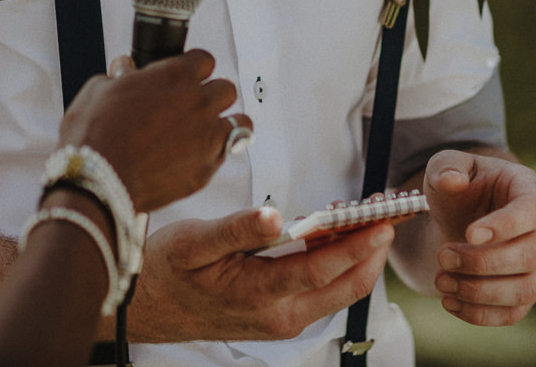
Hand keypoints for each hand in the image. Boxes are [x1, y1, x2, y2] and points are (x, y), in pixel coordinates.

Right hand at [58, 49, 241, 212]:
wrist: (100, 181)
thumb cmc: (94, 134)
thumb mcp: (99, 90)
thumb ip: (120, 75)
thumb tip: (125, 68)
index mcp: (174, 75)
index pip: (204, 59)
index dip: (193, 68)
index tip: (184, 78)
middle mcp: (198, 102)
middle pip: (226, 89)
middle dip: (211, 94)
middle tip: (192, 106)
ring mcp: (207, 136)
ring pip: (241, 121)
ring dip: (227, 122)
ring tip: (210, 130)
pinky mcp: (207, 167)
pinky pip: (228, 153)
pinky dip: (217, 152)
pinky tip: (197, 155)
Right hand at [128, 208, 392, 341]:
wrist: (148, 307)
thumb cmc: (167, 270)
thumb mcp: (194, 241)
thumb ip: (237, 228)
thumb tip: (273, 215)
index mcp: (259, 296)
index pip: (322, 270)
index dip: (357, 245)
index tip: (382, 222)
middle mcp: (279, 316)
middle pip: (345, 287)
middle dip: (372, 250)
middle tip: (387, 213)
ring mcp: (282, 321)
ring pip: (338, 291)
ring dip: (358, 256)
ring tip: (365, 217)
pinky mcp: (281, 317)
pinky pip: (323, 291)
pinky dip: (338, 264)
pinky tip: (336, 235)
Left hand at [423, 149, 535, 325]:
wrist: (463, 215)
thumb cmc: (461, 187)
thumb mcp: (447, 165)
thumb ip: (447, 167)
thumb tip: (452, 181)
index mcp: (529, 190)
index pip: (532, 211)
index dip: (505, 226)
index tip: (469, 234)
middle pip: (532, 255)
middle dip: (483, 262)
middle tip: (443, 256)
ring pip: (525, 289)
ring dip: (480, 292)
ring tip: (442, 281)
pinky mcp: (524, 292)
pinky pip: (513, 313)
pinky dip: (480, 314)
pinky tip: (450, 302)